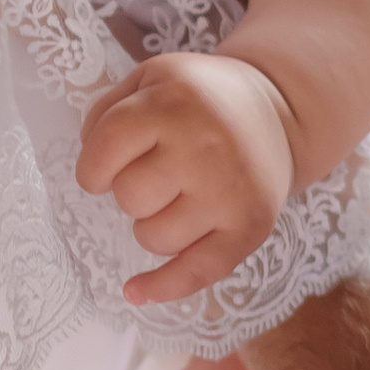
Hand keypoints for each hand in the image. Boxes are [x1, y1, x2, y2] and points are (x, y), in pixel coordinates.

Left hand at [76, 51, 296, 303]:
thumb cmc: (201, 100)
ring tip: (177, 199)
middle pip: (129, 197)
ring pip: (154, 238)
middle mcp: (204, 145)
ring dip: (153, 225)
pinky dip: (162, 287)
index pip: (104, 149)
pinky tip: (136, 291)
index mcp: (173, 103)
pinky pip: (196, 272)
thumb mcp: (153, 79)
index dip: (93, 167)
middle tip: (157, 174)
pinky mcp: (251, 227)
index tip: (103, 170)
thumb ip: (108, 111)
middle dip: (131, 191)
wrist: (278, 112)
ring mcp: (229, 190)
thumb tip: (90, 167)